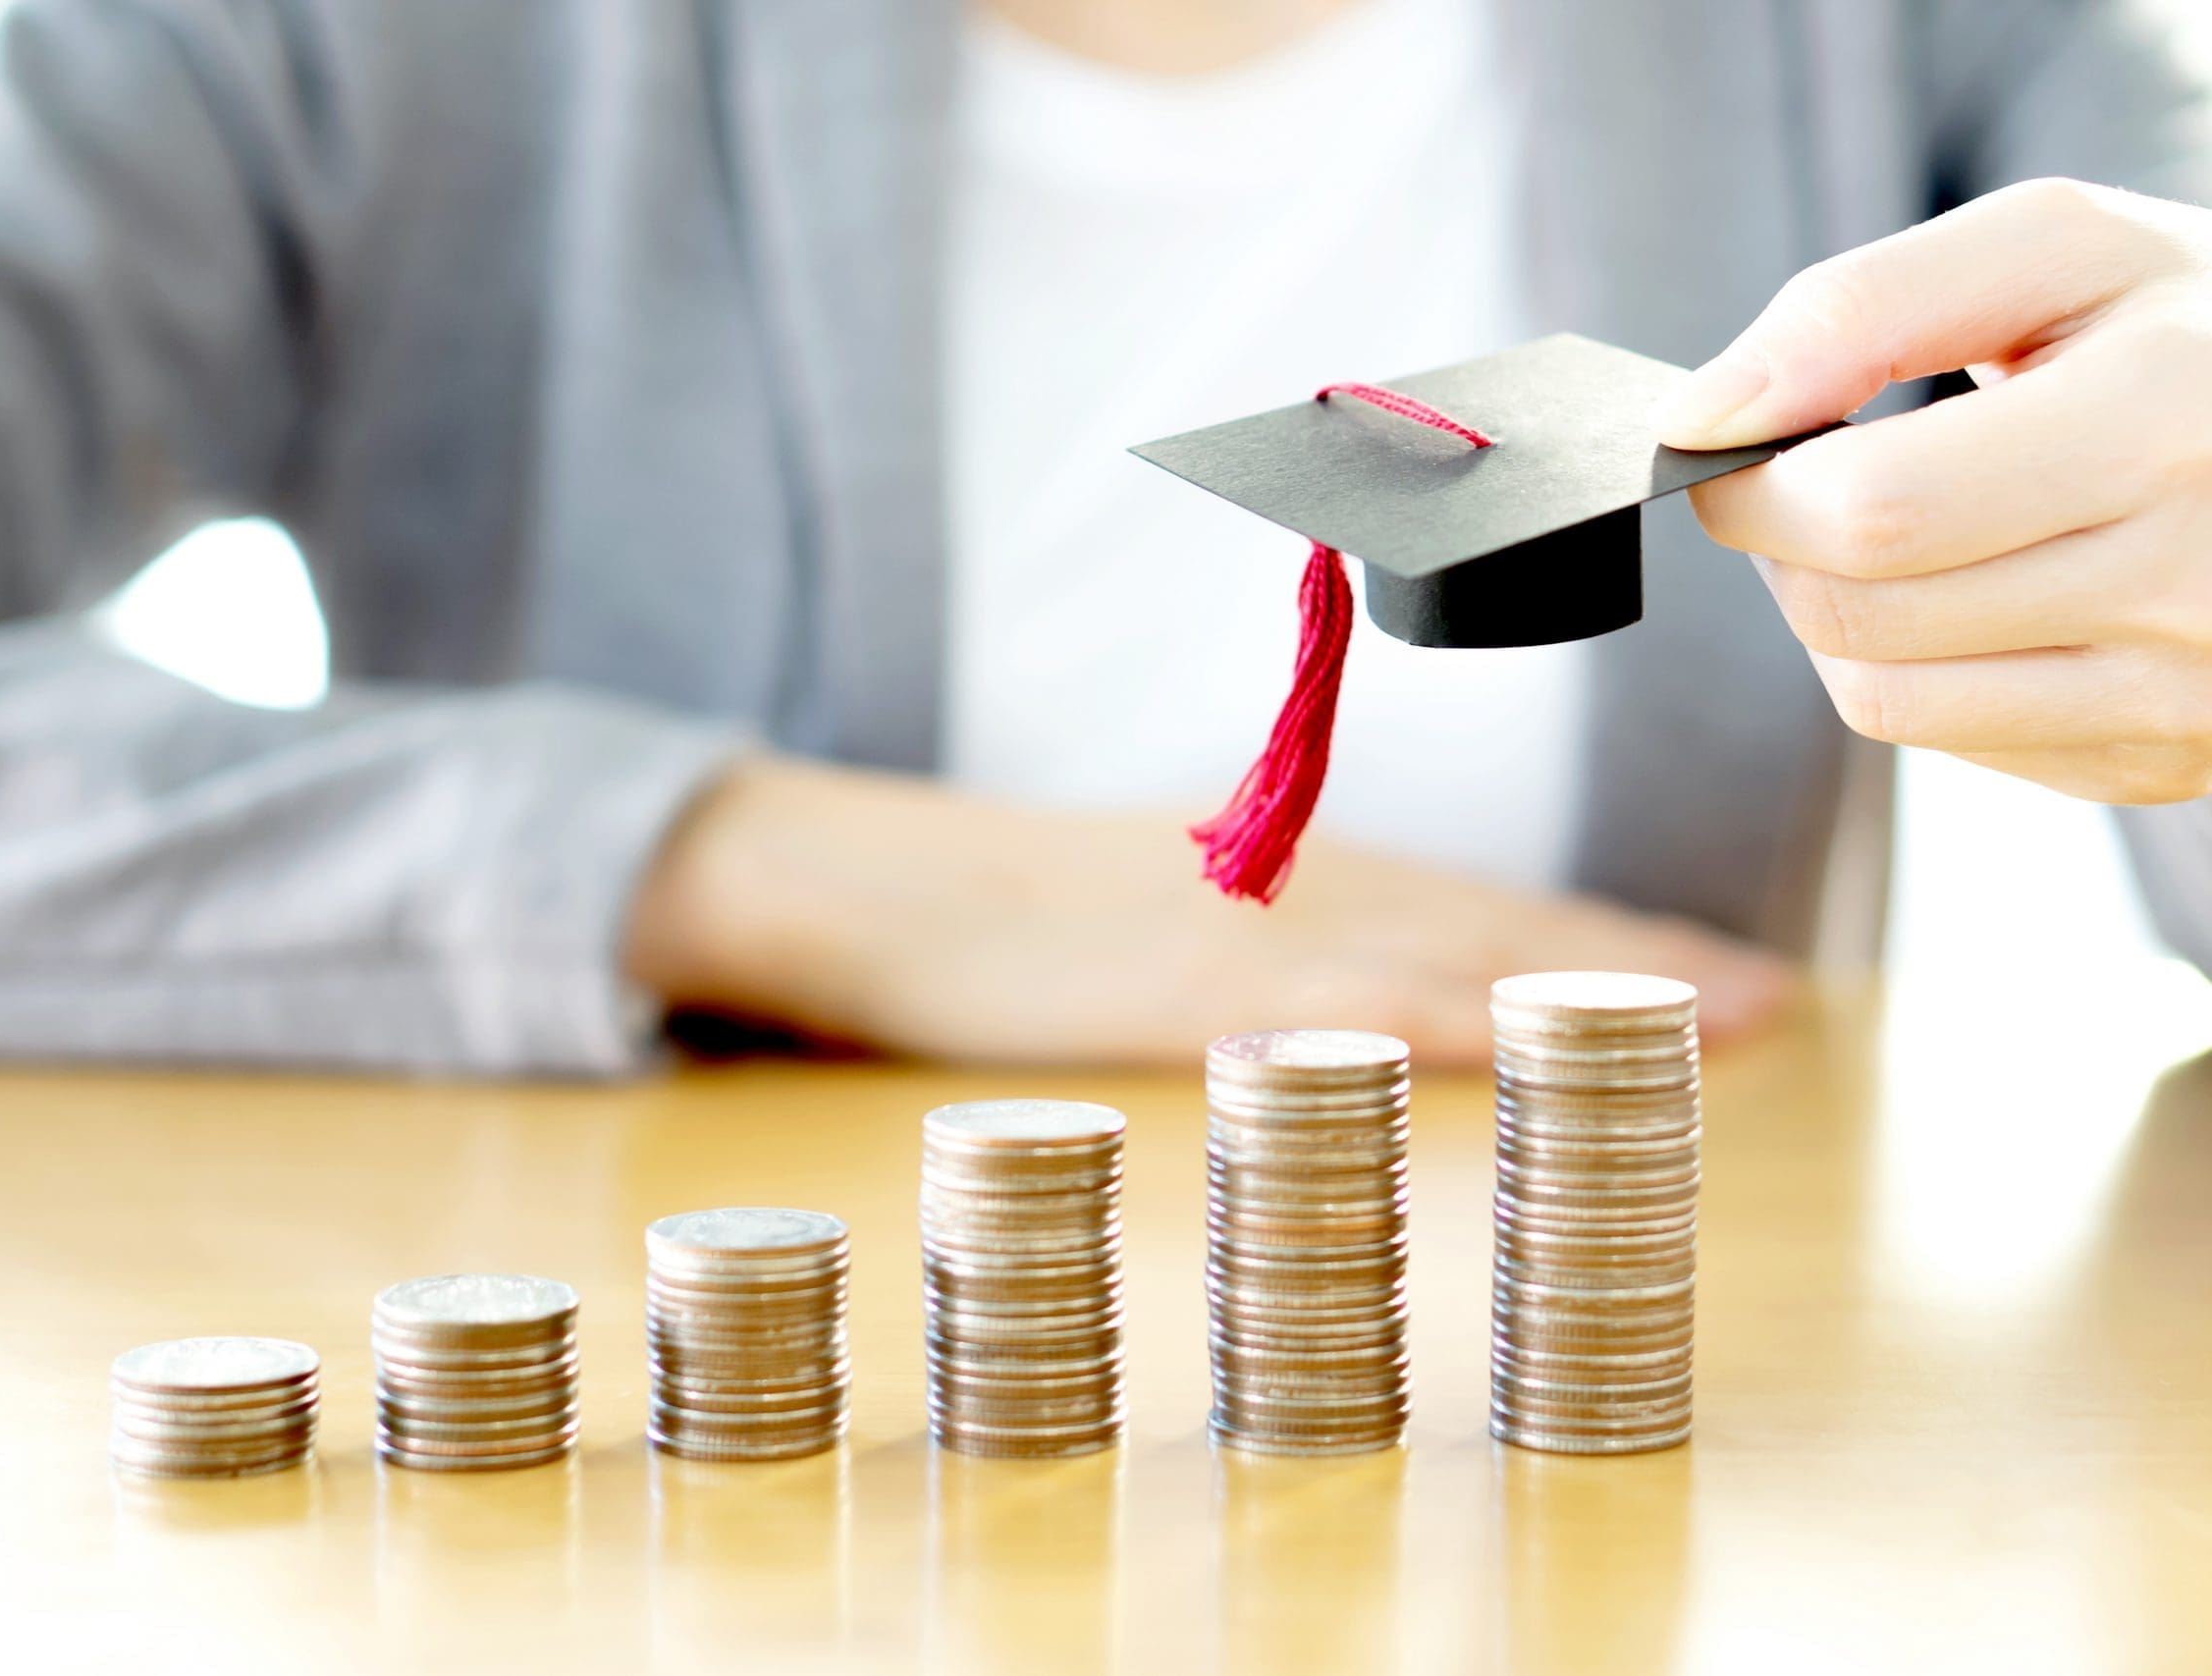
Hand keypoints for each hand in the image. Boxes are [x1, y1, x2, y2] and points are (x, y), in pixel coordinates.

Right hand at [625, 756, 1788, 1067]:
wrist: (877, 882)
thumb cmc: (1018, 904)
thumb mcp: (1172, 900)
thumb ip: (1284, 927)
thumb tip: (1398, 971)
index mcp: (1307, 875)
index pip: (1495, 914)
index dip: (1622, 949)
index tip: (1743, 985)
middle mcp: (1300, 895)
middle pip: (1499, 931)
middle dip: (1640, 973)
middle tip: (1775, 1007)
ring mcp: (1242, 941)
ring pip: (1438, 959)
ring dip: (1571, 990)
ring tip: (1702, 1024)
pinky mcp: (1176, 992)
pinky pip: (1316, 1006)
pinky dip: (1412, 1016)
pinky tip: (1492, 1031)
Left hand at [1657, 178, 2211, 803]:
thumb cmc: (2185, 326)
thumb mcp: (2060, 248)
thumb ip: (1861, 308)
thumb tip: (1700, 417)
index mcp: (2163, 419)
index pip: (1871, 511)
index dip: (1756, 486)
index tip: (1738, 447)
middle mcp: (2188, 577)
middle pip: (1857, 612)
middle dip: (1782, 545)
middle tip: (1811, 478)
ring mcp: (2179, 690)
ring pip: (1878, 697)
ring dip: (1834, 613)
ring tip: (1897, 530)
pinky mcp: (2156, 758)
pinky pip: (1947, 737)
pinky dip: (1916, 665)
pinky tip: (1979, 589)